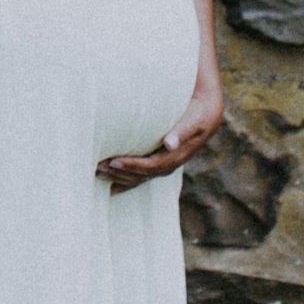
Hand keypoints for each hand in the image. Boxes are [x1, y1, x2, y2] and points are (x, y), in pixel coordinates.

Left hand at [100, 71, 223, 191]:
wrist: (206, 116)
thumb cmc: (196, 115)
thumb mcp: (192, 121)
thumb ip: (181, 132)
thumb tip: (170, 144)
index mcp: (175, 156)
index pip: (150, 166)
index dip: (131, 165)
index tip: (113, 162)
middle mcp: (169, 164)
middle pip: (141, 175)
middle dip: (119, 172)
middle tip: (97, 167)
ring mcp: (164, 165)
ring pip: (139, 177)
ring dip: (118, 177)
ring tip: (97, 173)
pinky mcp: (159, 162)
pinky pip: (141, 176)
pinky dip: (125, 182)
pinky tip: (110, 187)